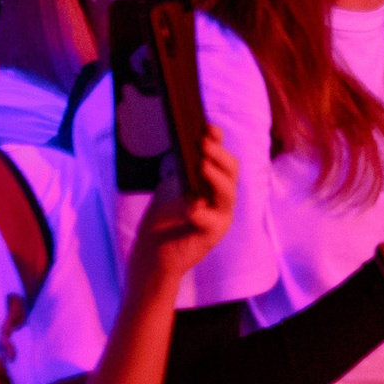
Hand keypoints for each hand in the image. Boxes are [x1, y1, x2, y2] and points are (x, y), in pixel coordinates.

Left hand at [129, 130, 238, 287]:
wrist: (152, 257)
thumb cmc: (162, 223)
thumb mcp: (172, 190)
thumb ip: (183, 172)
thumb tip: (186, 143)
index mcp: (215, 189)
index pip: (223, 161)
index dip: (219, 143)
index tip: (208, 126)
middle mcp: (222, 201)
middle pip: (232, 173)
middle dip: (219, 155)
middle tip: (203, 142)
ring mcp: (220, 219)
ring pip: (228, 193)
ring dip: (216, 177)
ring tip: (202, 163)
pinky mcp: (211, 235)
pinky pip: (211, 220)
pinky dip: (201, 211)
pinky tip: (191, 205)